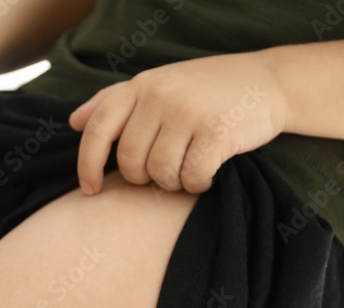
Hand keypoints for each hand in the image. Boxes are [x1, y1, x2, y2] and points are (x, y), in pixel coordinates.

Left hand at [70, 51, 287, 194]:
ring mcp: (188, 112)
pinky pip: (192, 177)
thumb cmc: (205, 90)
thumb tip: (73, 122)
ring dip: (174, 181)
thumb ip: (114, 102)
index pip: (97, 130)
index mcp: (140, 86)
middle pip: (129, 162)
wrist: (269, 82)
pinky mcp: (217, 132)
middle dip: (144, 177)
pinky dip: (199, 184)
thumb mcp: (158, 85)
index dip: (86, 165)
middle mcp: (160, 95)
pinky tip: (208, 173)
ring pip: (160, 174)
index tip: (90, 190)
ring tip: (189, 167)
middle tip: (166, 169)